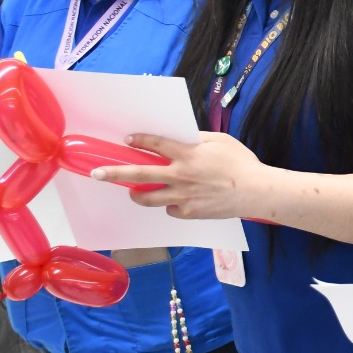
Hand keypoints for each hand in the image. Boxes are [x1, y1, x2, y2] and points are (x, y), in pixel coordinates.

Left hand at [91, 132, 273, 220]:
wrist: (256, 192)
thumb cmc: (241, 163)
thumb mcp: (221, 141)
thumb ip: (197, 139)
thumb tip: (182, 139)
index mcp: (186, 154)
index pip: (154, 144)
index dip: (138, 140)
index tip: (128, 139)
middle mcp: (178, 175)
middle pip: (138, 173)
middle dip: (114, 173)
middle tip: (96, 173)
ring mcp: (181, 196)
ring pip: (147, 197)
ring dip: (136, 193)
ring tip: (133, 191)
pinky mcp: (188, 212)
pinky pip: (170, 209)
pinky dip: (171, 204)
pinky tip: (181, 200)